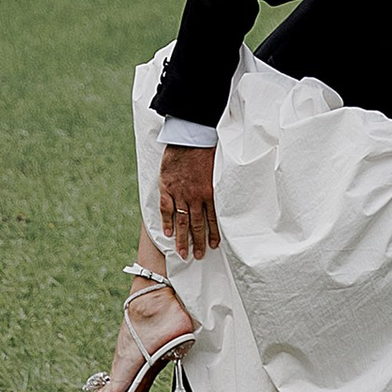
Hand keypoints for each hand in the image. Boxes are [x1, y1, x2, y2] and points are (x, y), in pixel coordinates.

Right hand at [157, 144, 219, 259]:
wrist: (190, 136)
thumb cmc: (206, 149)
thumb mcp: (217, 169)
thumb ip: (218, 186)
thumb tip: (225, 196)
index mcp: (210, 192)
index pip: (213, 219)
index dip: (213, 234)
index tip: (214, 246)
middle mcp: (195, 196)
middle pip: (196, 224)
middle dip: (198, 242)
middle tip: (198, 256)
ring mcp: (180, 193)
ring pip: (181, 221)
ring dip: (182, 238)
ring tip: (182, 253)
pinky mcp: (167, 187)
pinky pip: (166, 209)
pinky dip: (167, 222)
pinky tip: (168, 233)